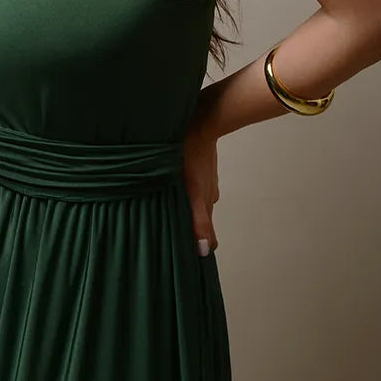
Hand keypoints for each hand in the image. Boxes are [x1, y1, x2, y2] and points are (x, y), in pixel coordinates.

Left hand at [182, 117, 219, 255]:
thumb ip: (198, 220)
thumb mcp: (193, 192)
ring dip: (188, 210)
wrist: (201, 123)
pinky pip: (194, 186)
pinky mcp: (200, 167)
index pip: (208, 233)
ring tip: (171, 216)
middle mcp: (209, 193)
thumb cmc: (192, 157)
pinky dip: (186, 194)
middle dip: (193, 230)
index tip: (190, 257)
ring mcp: (205, 179)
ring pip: (197, 201)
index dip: (201, 245)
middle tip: (177, 239)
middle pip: (202, 217)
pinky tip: (175, 191)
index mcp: (207, 202)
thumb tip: (204, 250)